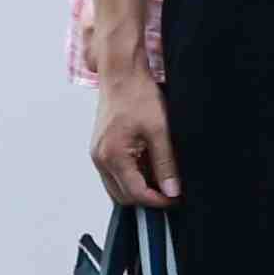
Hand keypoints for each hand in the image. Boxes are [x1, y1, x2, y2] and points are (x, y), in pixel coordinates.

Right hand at [90, 70, 178, 208]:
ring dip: (139, 187)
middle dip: (148, 197)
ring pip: (118, 186)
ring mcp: (98, 154)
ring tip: (162, 176)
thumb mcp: (159, 130)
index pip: (136, 193)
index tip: (175, 198)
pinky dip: (132, 175)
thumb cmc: (137, 94)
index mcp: (113, 155)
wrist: (122, 74)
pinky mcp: (101, 148)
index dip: (158, 200)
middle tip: (171, 190)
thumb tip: (172, 189)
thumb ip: (165, 163)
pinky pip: (115, 172)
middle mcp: (100, 158)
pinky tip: (149, 164)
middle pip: (123, 196)